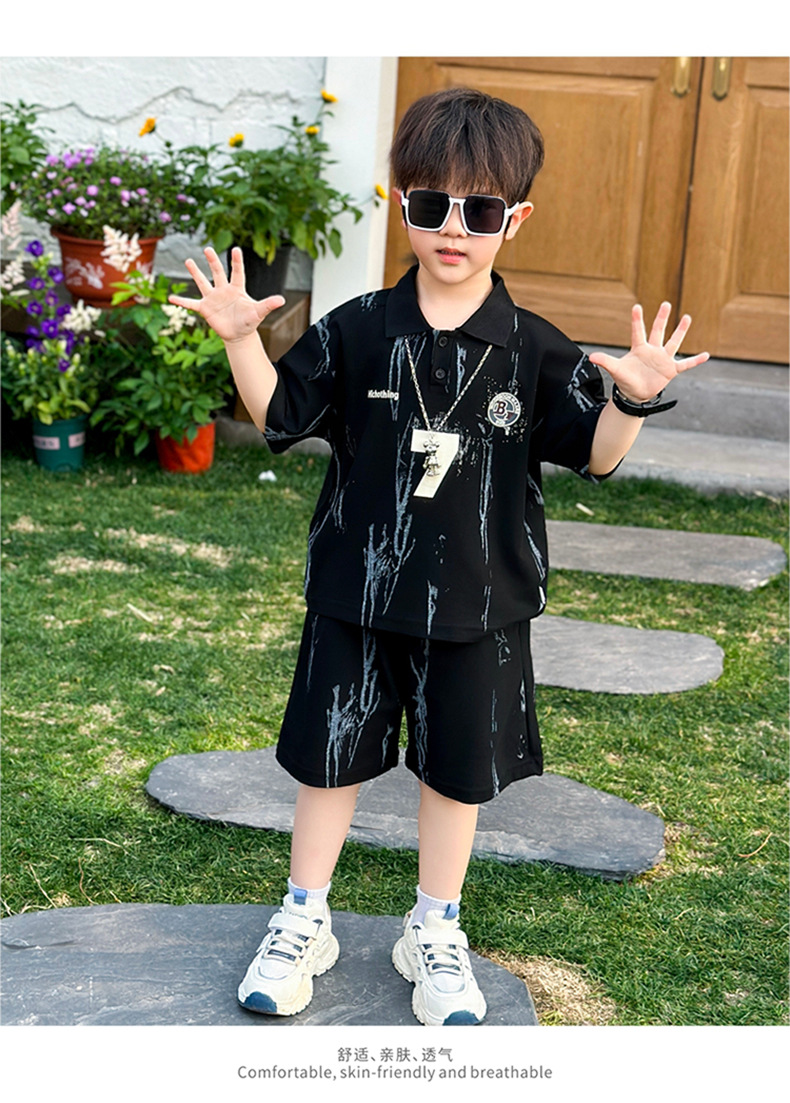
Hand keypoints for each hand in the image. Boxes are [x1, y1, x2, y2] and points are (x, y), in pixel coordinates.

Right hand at [168, 246, 284, 343]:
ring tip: (188, 261)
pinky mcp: (205, 309)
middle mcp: (223, 290)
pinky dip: (181, 303)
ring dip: (195, 273)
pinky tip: (170, 299)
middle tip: (208, 248)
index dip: (236, 261)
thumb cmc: (249, 321)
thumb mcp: (259, 312)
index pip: (237, 272)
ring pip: (202, 283)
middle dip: (213, 261)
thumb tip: (282, 300)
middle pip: (217, 272)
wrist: (238, 334)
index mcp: (237, 289)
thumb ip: (268, 304)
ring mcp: (213, 298)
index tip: (235, 249)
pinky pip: (191, 304)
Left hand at [588, 302, 709, 403]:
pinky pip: (685, 364)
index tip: (636, 306)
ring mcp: (663, 359)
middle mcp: (652, 350)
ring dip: (680, 331)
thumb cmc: (625, 380)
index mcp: (639, 348)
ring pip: (673, 342)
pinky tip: (706, 355)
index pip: (637, 331)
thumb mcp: (615, 370)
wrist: (635, 394)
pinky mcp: (670, 370)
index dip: (637, 320)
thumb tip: (591, 356)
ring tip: (687, 318)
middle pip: (658, 331)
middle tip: (666, 304)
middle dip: (662, 318)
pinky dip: (695, 361)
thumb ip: (605, 361)